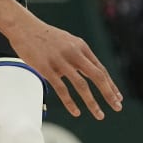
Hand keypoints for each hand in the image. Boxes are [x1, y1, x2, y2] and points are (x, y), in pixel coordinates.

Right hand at [7, 18, 122, 119]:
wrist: (24, 27)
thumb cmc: (45, 37)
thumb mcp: (67, 42)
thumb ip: (78, 56)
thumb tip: (87, 73)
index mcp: (81, 47)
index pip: (100, 69)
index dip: (111, 84)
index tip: (118, 97)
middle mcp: (74, 53)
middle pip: (97, 76)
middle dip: (109, 94)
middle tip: (117, 107)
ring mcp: (60, 61)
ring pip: (81, 85)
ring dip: (92, 102)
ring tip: (100, 115)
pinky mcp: (46, 68)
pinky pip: (62, 88)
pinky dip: (70, 102)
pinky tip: (76, 112)